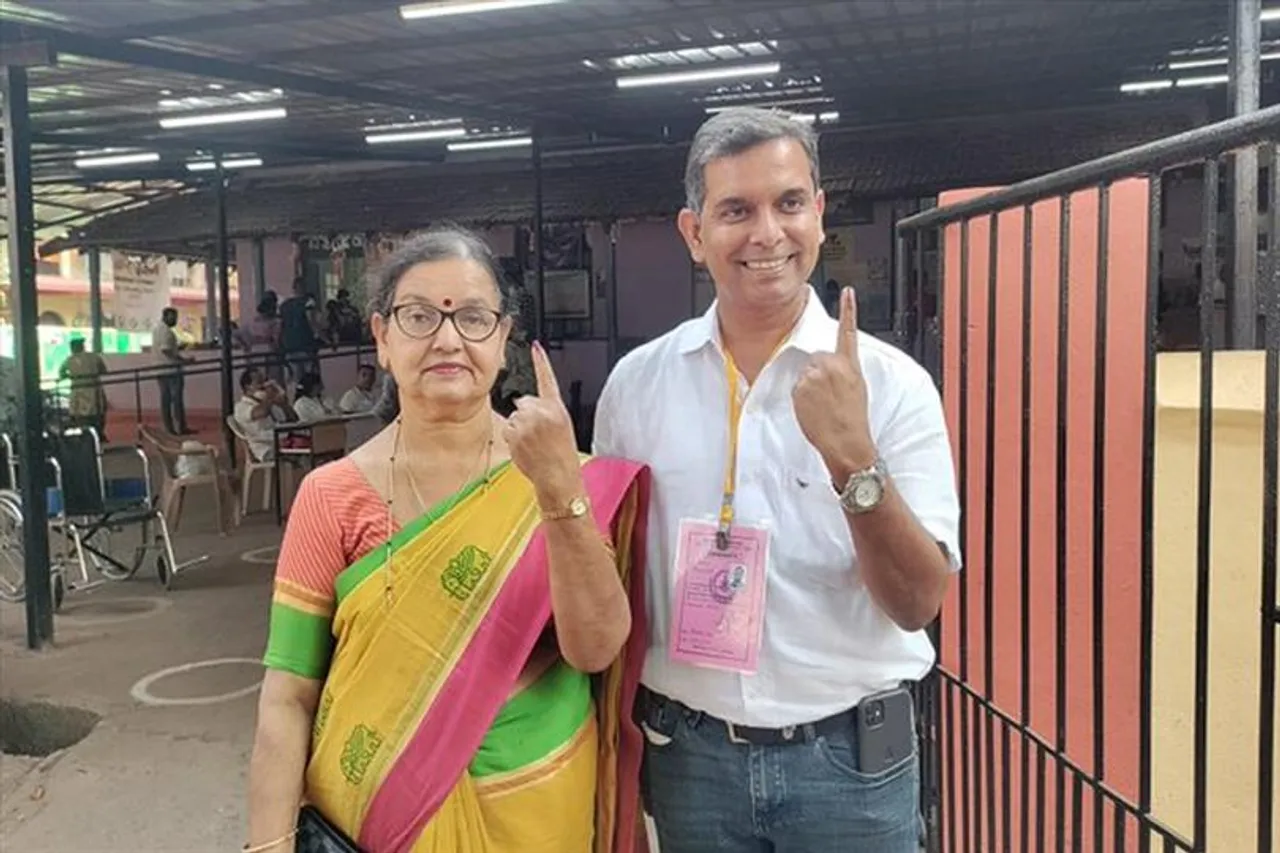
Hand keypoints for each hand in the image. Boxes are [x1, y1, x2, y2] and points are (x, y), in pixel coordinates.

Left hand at [503, 342, 582, 506]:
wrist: (558, 477)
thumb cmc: (561, 454)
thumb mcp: (562, 426)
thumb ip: (546, 411)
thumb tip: (523, 404)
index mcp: (558, 408)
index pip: (548, 379)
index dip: (541, 361)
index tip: (535, 346)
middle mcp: (543, 412)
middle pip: (523, 402)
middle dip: (527, 415)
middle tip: (539, 434)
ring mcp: (528, 423)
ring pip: (514, 417)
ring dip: (520, 429)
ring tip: (534, 443)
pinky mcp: (516, 434)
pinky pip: (508, 430)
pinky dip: (513, 439)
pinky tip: (526, 448)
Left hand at [791, 287, 875, 478]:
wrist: (847, 441)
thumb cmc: (854, 419)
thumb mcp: (857, 388)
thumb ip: (843, 370)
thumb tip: (830, 365)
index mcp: (850, 364)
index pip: (848, 331)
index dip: (849, 310)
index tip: (848, 291)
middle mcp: (831, 365)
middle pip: (816, 358)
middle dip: (819, 373)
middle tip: (830, 396)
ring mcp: (814, 374)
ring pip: (805, 374)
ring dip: (809, 387)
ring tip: (823, 405)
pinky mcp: (800, 386)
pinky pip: (796, 388)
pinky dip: (801, 397)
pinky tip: (814, 410)